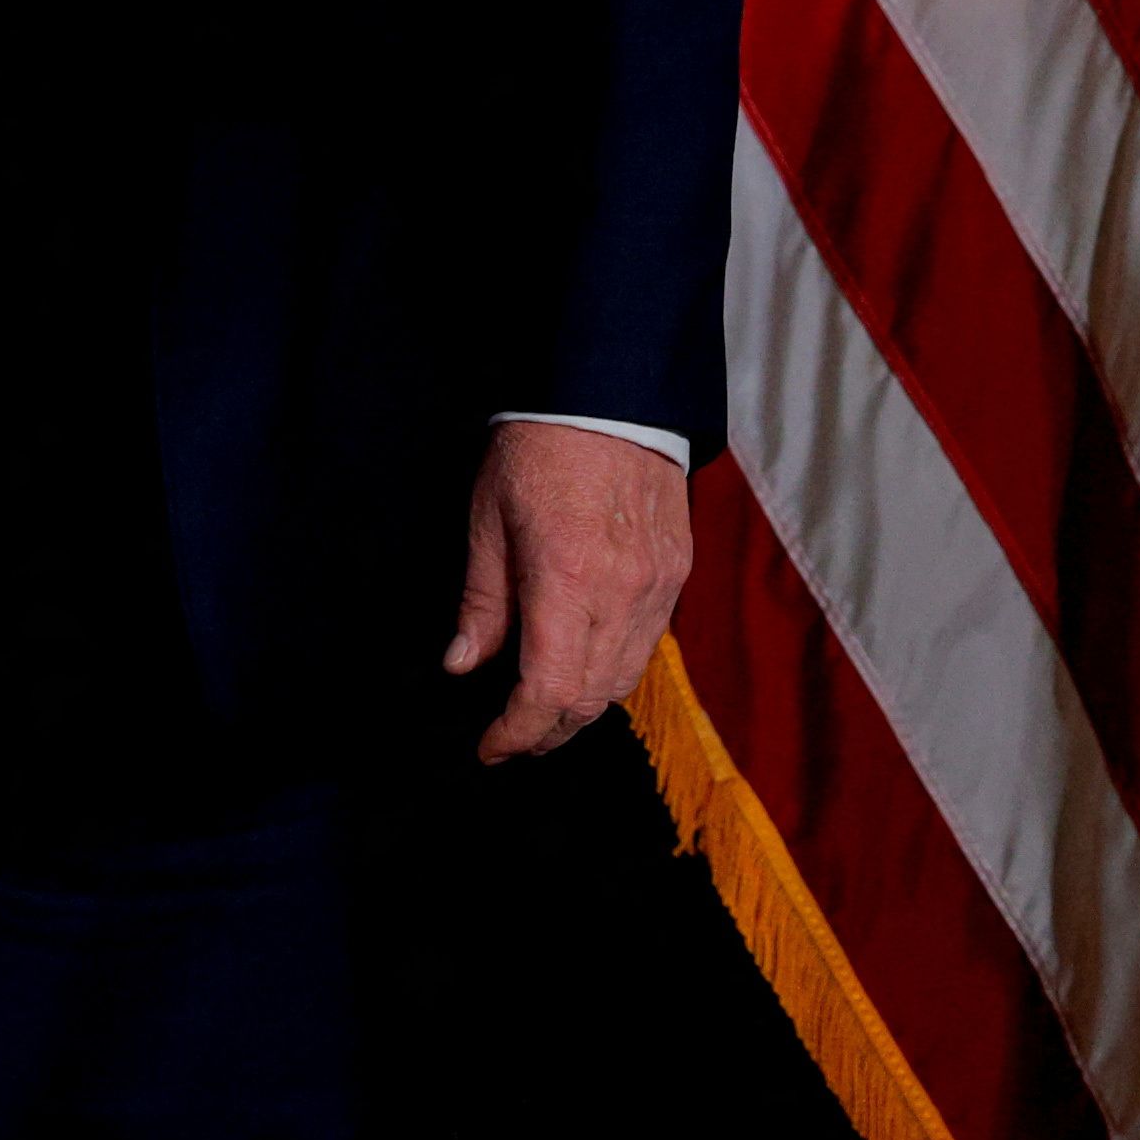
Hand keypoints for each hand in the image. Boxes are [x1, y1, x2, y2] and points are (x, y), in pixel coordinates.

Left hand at [447, 423, 690, 761]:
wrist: (612, 392)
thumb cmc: (539, 448)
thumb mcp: (489, 520)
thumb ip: (481, 601)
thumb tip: (462, 665)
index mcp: (566, 580)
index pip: (548, 692)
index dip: (517, 732)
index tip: (491, 747)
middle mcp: (621, 592)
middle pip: (591, 699)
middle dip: (549, 731)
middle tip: (513, 737)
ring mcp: (658, 584)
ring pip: (625, 679)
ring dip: (584, 707)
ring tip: (546, 710)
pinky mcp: (677, 570)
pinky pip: (648, 643)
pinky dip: (614, 668)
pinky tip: (585, 661)